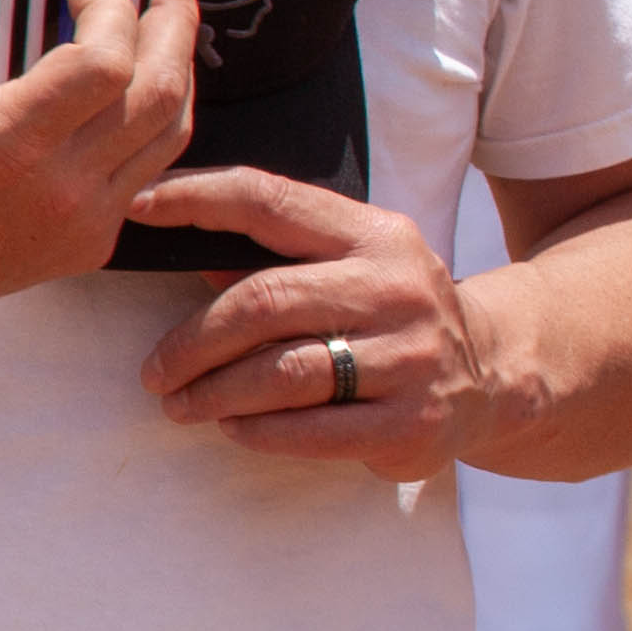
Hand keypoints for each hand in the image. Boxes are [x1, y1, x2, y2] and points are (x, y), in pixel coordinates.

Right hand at [0, 0, 201, 344]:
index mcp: (8, 143)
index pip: (106, 62)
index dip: (111, 8)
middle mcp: (61, 188)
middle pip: (162, 89)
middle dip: (175, 20)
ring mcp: (87, 222)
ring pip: (173, 129)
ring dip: (178, 67)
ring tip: (160, 22)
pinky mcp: (96, 243)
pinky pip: (153, 169)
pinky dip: (155, 118)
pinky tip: (134, 86)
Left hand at [133, 166, 499, 476]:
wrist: (492, 376)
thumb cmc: (390, 316)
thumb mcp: (354, 265)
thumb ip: (278, 257)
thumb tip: (181, 247)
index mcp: (377, 236)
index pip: (272, 202)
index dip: (198, 199)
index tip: (139, 207)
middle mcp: (399, 289)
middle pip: (263, 302)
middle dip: (191, 341)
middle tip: (155, 371)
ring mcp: (412, 357)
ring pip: (280, 374)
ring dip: (212, 393)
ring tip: (181, 404)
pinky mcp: (411, 422)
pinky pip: (308, 430)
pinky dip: (255, 431)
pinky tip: (236, 427)